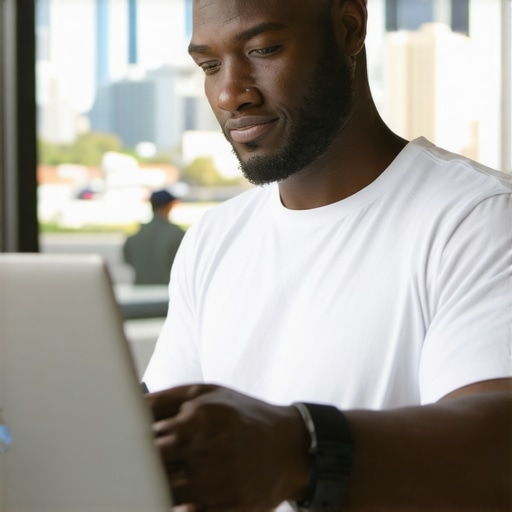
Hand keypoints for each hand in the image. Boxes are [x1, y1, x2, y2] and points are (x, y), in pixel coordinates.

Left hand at [146, 384, 309, 510]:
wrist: (290, 445)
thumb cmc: (243, 415)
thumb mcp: (209, 393)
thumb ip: (167, 399)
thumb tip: (130, 405)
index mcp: (201, 417)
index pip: (147, 438)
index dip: (136, 444)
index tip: (131, 445)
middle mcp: (210, 449)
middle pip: (154, 467)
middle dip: (144, 467)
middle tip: (143, 464)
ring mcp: (221, 481)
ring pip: (168, 494)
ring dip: (159, 488)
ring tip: (168, 477)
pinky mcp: (232, 506)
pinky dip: (182, 507)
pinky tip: (186, 496)